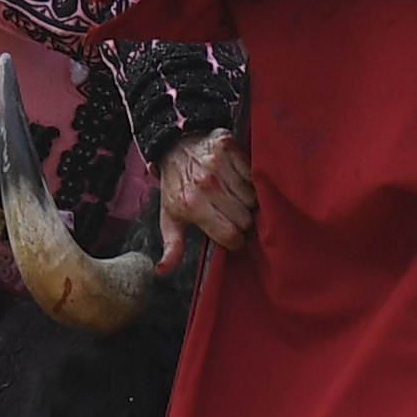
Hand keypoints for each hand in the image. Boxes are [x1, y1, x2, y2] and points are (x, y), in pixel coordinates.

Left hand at [156, 129, 253, 275]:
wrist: (174, 146)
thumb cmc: (176, 187)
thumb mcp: (170, 218)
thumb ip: (171, 247)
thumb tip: (162, 271)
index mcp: (192, 204)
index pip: (230, 234)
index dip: (236, 242)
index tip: (234, 239)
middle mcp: (206, 183)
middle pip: (245, 218)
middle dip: (242, 223)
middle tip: (234, 217)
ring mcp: (218, 163)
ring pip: (253, 197)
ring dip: (248, 202)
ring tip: (236, 199)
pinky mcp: (229, 145)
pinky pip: (254, 173)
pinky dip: (251, 181)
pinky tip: (239, 182)